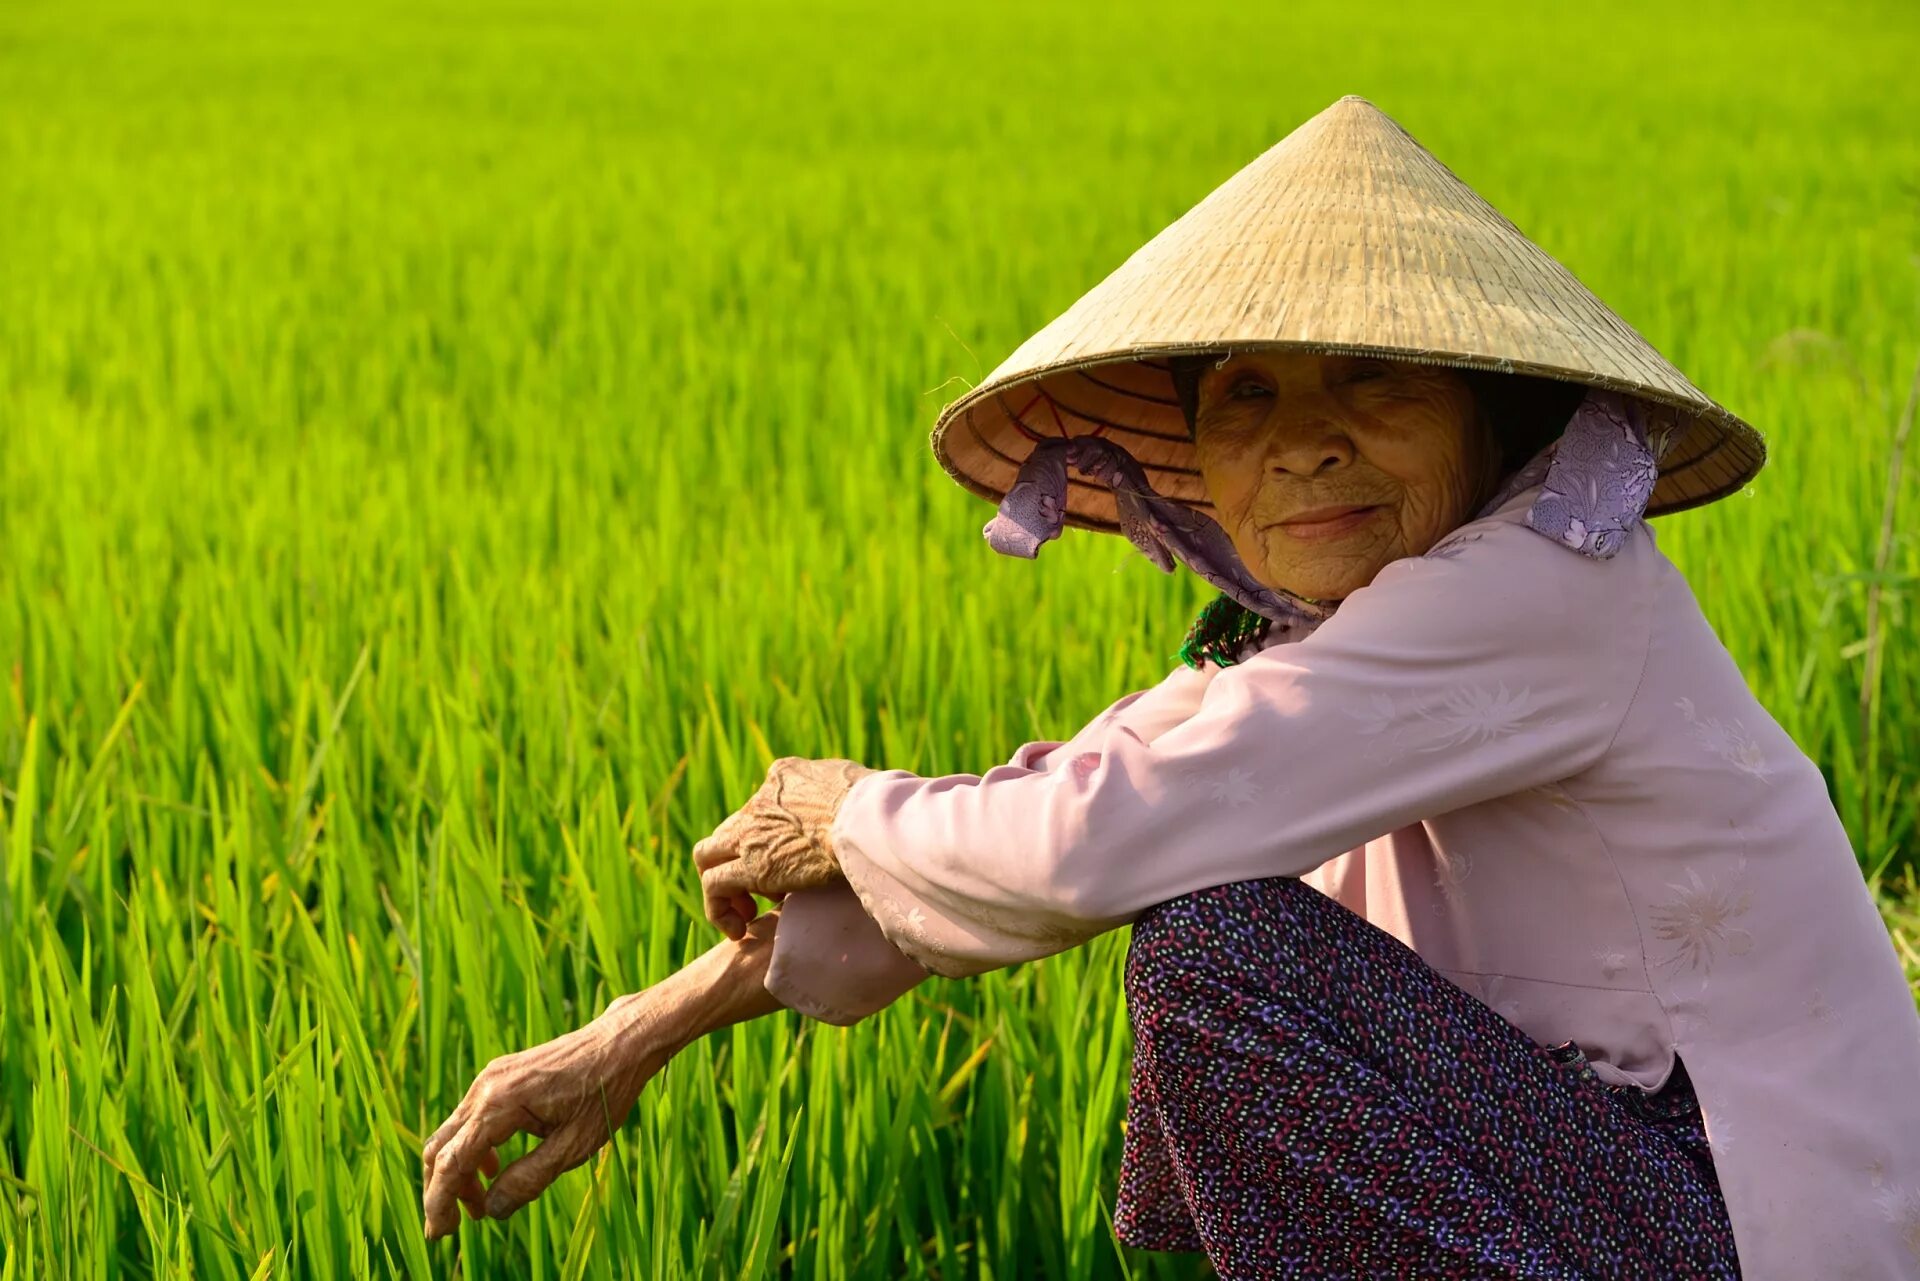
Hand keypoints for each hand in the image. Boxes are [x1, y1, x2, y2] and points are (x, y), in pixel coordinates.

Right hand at [420, 917, 784, 1239]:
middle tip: (456, 1226)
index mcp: (500, 1105)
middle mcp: (486, 1087)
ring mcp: (491, 1077)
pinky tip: (494, 1169)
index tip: (440, 1233)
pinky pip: (471, 1117)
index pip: (452, 1163)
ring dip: (458, 1171)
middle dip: (443, 1190)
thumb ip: (529, 1179)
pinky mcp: (501, 1075)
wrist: (624, 1042)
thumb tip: (493, 1209)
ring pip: (453, 1132)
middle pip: (442, 1148)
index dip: (440, 1201)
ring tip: (480, 1204)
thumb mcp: (574, 1146)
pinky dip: (471, 1148)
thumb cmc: (605, 1091)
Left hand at [692, 756, 874, 937]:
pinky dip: (719, 910)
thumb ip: (841, 790)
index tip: (790, 862)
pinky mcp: (750, 866)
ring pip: (708, 857)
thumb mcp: (855, 781)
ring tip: (746, 914)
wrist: (868, 821)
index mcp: (784, 776)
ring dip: (721, 887)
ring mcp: (749, 832)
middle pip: (728, 832)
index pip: (760, 808)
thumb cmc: (877, 806)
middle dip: (738, 862)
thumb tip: (853, 802)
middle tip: (763, 891)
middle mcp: (760, 802)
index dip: (767, 839)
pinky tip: (740, 930)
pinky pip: (714, 887)